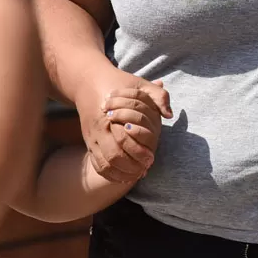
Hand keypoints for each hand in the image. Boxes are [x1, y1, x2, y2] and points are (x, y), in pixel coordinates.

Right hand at [76, 68, 171, 184]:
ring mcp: (91, 138)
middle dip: (131, 167)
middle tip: (146, 168)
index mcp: (109, 116)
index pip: (122, 142)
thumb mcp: (140, 83)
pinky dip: (111, 174)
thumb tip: (169, 114)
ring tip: (138, 174)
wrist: (89, 81)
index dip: (138, 153)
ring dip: (121, 174)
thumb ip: (158, 96)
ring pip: (104, 166)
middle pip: (113, 158)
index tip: (152, 157)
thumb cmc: (118, 82)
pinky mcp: (89, 143)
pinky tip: (125, 175)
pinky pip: (98, 165)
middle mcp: (98, 130)